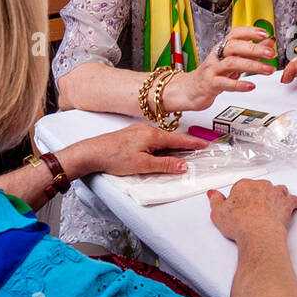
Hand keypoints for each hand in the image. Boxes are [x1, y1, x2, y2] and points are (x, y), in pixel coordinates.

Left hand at [67, 124, 207, 177]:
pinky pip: (152, 139)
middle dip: (185, 145)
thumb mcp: (143, 165)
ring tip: (182, 153)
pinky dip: (161, 146)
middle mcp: (147, 130)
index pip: (179, 140)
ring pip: (161, 139)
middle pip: (171, 138)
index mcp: (153, 135)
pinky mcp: (132, 135)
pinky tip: (160, 152)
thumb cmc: (114, 158)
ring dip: (172, 146)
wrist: (91, 152)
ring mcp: (139, 131)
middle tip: (198, 150)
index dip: (193, 144)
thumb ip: (165, 165)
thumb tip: (183, 166)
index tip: (205, 145)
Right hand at [166, 25, 276, 111]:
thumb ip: (251, 52)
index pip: (235, 33)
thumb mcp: (233, 61)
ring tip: (267, 70)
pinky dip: (239, 85)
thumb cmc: (213, 74)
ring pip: (232, 63)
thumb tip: (269, 42)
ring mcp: (212, 69)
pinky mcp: (210, 84)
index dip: (250, 31)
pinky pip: (224, 83)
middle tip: (271, 53)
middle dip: (255, 48)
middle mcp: (217, 55)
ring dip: (252, 65)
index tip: (264, 33)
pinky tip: (251, 85)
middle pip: (234, 46)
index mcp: (222, 47)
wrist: (190, 90)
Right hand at [208, 178, 296, 245]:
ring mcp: (275, 194)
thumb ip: (215, 200)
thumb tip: (213, 194)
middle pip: (260, 186)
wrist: (259, 233)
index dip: (240, 197)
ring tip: (272, 204)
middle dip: (258, 194)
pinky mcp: (286, 204)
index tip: (239, 204)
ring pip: (278, 190)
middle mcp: (261, 187)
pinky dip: (292, 203)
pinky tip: (290, 205)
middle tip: (254, 206)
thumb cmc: (241, 223)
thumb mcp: (218, 213)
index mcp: (244, 186)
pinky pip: (293, 200)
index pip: (241, 187)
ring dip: (276, 195)